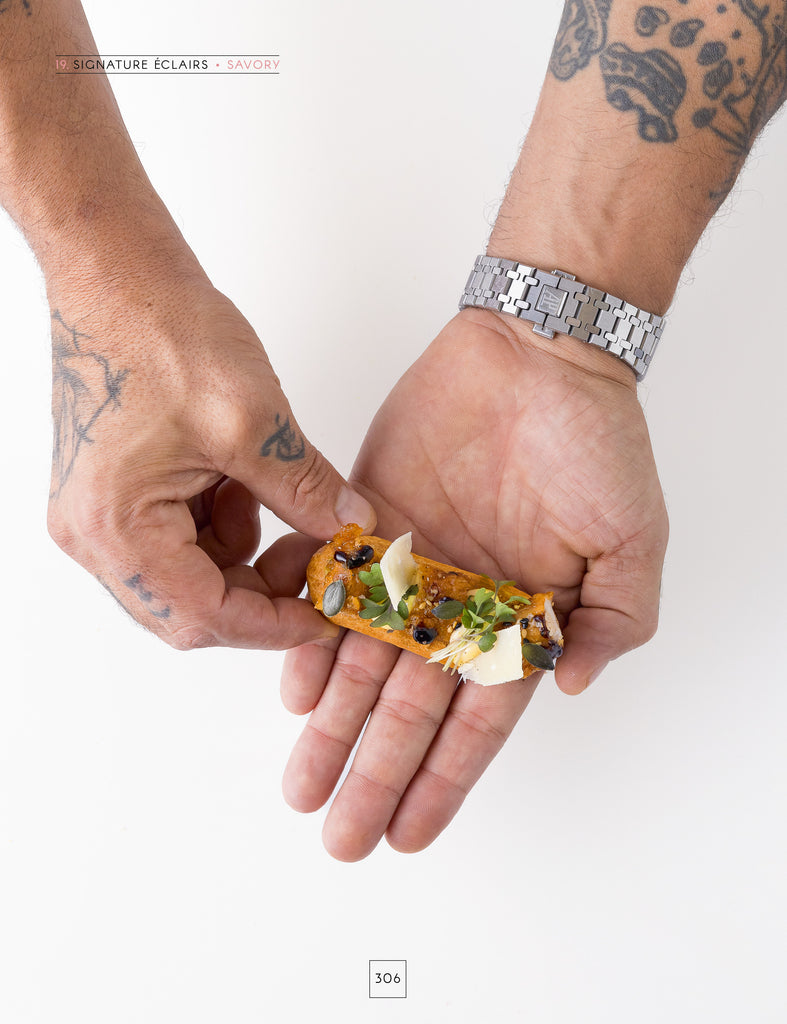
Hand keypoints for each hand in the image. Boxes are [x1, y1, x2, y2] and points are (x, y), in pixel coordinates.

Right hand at [46, 262, 374, 648]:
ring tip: (278, 503)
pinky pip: (178, 539)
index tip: (327, 613)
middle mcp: (94, 534)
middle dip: (261, 592)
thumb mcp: (255, 421)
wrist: (117, 273)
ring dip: (245, 555)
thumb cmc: (161, 330)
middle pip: (191, 607)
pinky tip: (246, 485)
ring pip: (189, 575)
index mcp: (116, 526)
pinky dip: (223, 526)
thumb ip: (307, 489)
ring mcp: (99, 516)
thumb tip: (352, 530)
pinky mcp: (114, 495)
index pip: (203, 616)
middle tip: (314, 561)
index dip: (274, 624)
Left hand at [281, 309, 667, 858]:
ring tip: (302, 780)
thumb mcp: (632, 539)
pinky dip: (309, 628)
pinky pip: (332, 583)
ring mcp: (412, 565)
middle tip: (339, 833)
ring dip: (332, 721)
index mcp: (517, 619)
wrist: (535, 355)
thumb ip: (614, 620)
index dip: (442, 779)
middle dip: (375, 770)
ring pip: (362, 659)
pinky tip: (290, 681)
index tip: (409, 832)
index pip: (475, 721)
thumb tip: (571, 688)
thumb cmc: (594, 441)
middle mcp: (457, 603)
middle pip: (408, 706)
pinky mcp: (371, 519)